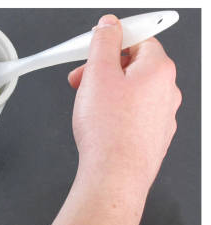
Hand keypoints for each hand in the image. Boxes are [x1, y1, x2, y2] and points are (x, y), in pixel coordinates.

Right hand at [49, 14, 180, 224]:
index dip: (112, 42)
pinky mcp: (154, 137)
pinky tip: (101, 126)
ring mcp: (163, 116)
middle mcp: (167, 91)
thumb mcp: (97, 74)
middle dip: (105, 70)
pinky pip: (134, 116)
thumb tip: (108, 26)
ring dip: (109, 93)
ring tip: (88, 108)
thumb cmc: (108, 131)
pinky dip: (117, 115)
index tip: (94, 47)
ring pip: (134, 92)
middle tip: (81, 81)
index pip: (139, 39)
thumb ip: (103, 43)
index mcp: (158, 69)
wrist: (115, 175)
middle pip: (135, 66)